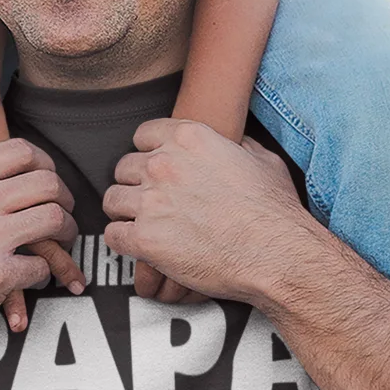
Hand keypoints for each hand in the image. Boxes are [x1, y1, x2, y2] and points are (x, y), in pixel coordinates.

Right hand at [0, 140, 77, 350]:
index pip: (22, 151)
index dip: (46, 164)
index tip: (49, 180)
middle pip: (47, 183)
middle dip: (65, 199)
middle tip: (64, 213)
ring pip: (55, 220)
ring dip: (67, 234)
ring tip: (63, 243)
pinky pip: (41, 266)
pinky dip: (43, 274)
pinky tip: (34, 278)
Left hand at [102, 118, 309, 305]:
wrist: (277, 254)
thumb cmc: (274, 211)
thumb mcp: (262, 159)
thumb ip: (237, 145)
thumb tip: (232, 142)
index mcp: (189, 138)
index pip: (143, 135)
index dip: (149, 152)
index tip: (155, 169)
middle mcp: (164, 164)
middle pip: (124, 167)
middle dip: (135, 183)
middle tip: (152, 201)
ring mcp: (151, 201)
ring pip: (113, 199)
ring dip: (125, 212)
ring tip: (142, 224)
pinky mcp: (145, 238)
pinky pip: (113, 235)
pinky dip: (124, 242)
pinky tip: (140, 246)